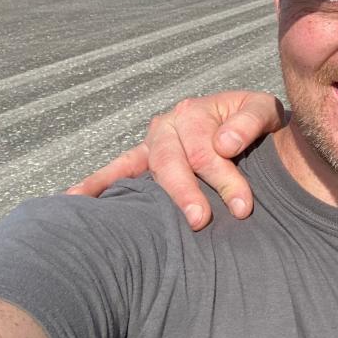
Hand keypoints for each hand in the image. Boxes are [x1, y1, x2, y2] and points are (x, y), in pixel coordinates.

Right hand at [66, 91, 286, 229]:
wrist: (250, 121)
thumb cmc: (255, 120)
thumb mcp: (263, 111)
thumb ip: (249, 123)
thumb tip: (224, 145)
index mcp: (197, 111)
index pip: (207, 151)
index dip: (226, 180)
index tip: (243, 207)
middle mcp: (169, 124)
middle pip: (174, 162)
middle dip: (187, 193)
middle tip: (202, 221)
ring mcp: (153, 142)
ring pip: (145, 169)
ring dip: (141, 196)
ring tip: (138, 226)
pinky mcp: (144, 157)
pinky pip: (118, 169)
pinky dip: (96, 183)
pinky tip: (74, 199)